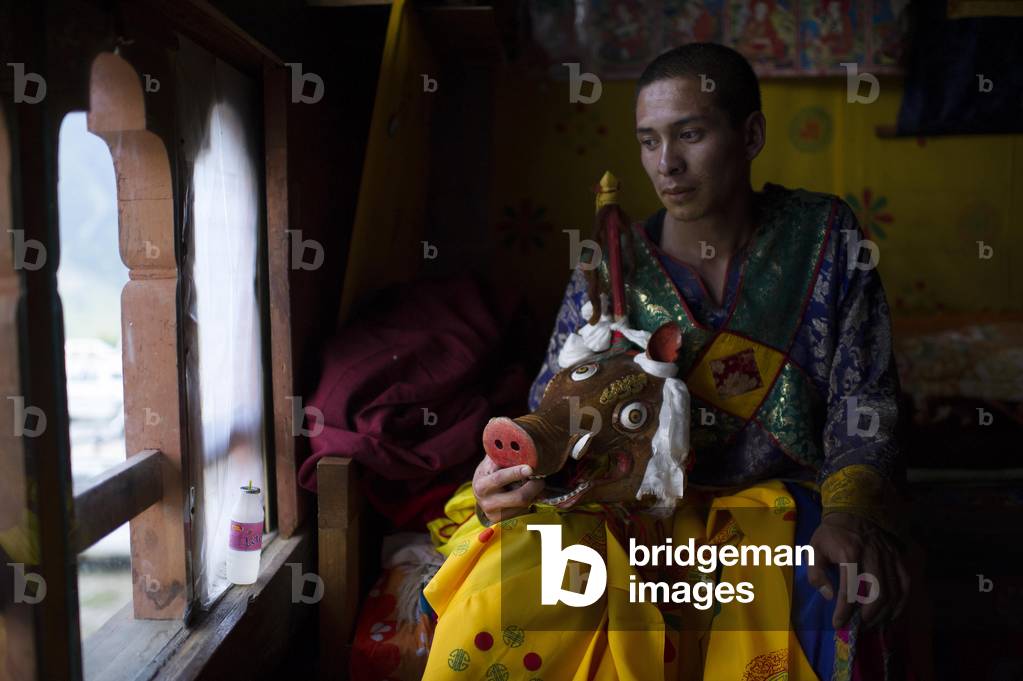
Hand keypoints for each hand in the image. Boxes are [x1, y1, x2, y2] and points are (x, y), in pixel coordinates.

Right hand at [472, 455, 543, 523]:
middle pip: (519, 497)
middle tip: (541, 479)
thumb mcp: (491, 462)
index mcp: (482, 484)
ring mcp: (494, 515)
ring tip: (533, 485)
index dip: (516, 473)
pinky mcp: (502, 522)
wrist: (480, 490)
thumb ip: (502, 455)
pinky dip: (529, 502)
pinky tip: (526, 495)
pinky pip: (523, 512)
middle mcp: (486, 502)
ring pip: (524, 505)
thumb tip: (519, 443)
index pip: (500, 478)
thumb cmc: (490, 471)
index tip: (530, 469)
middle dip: (534, 487)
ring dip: (534, 494)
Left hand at [807, 512, 909, 629]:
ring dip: (884, 613)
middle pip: (877, 593)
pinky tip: (892, 615)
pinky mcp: (898, 558)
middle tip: (857, 626)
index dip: (844, 610)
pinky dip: (901, 603)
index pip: (849, 589)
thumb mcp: (814, 549)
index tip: (838, 624)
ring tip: (871, 624)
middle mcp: (872, 556)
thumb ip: (816, 572)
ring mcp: (889, 557)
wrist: (852, 511)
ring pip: (893, 592)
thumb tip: (829, 595)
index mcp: (849, 553)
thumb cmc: (831, 534)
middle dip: (867, 615)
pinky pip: (905, 584)